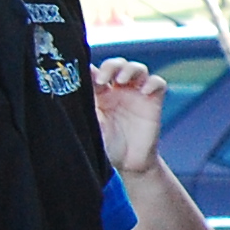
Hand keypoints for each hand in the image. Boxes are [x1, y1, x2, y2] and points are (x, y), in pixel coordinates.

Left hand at [92, 58, 166, 176]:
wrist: (129, 164)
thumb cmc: (106, 148)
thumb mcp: (91, 129)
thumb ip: (86, 111)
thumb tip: (72, 94)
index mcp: (98, 95)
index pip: (95, 72)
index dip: (92, 70)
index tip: (87, 78)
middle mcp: (117, 91)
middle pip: (116, 65)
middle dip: (111, 66)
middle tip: (104, 79)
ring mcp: (136, 94)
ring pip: (137, 68)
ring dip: (130, 69)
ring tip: (122, 80)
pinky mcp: (153, 101)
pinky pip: (157, 83)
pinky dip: (152, 82)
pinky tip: (145, 91)